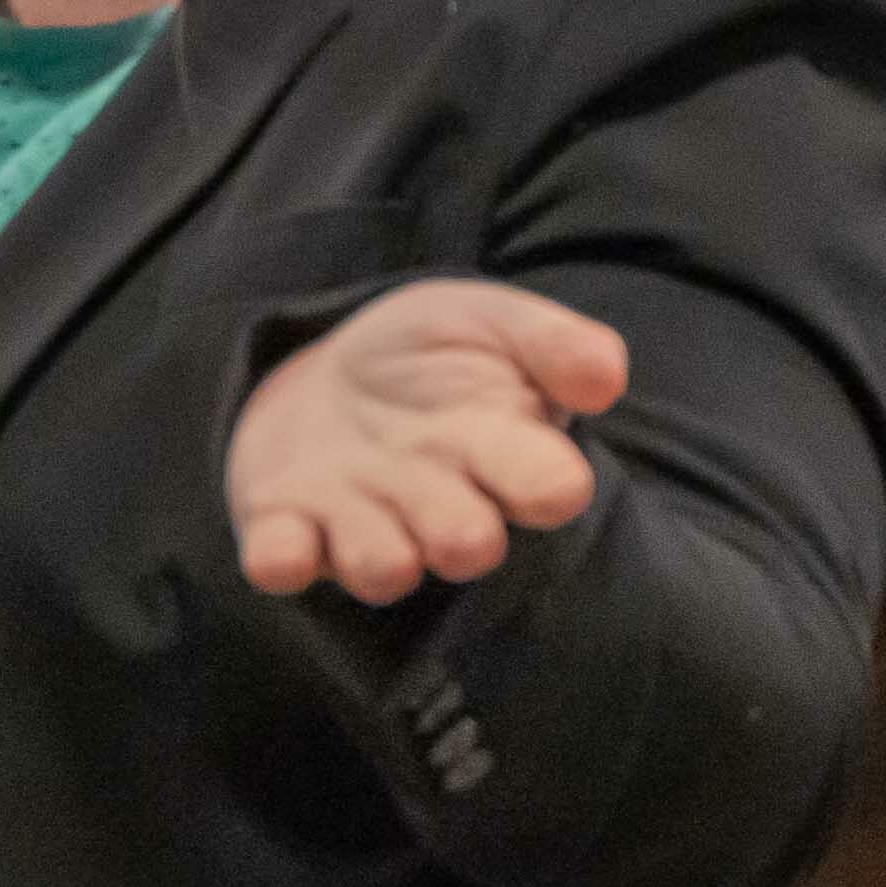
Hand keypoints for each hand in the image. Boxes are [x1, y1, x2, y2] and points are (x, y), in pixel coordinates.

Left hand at [231, 278, 635, 603]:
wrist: (336, 369)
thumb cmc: (436, 353)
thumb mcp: (496, 321)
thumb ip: (554, 341)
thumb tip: (605, 377)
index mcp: (504, 455)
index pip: (542, 484)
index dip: (546, 489)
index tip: (554, 486)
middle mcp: (439, 505)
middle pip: (463, 541)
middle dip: (461, 537)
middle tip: (462, 534)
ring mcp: (364, 520)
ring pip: (380, 565)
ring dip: (379, 555)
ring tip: (377, 530)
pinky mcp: (291, 525)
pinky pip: (285, 557)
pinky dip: (282, 559)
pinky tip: (280, 554)